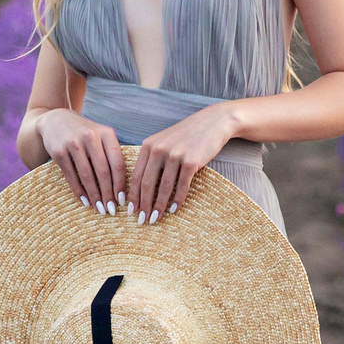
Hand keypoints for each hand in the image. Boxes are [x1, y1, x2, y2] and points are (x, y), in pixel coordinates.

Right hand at [35, 107, 126, 211]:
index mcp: (106, 133)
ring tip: (99, 209)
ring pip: (87, 175)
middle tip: (111, 210)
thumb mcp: (101, 137)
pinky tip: (85, 201)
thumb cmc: (85, 134)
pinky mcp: (59, 151)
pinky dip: (79, 191)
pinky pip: (71, 176)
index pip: (118, 163)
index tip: (123, 200)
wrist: (56, 120)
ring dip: (94, 195)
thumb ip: (112, 155)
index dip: (121, 184)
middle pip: (103, 171)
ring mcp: (73, 143)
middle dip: (108, 194)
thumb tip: (124, 188)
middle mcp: (91, 136)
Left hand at [129, 103, 238, 220]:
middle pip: (147, 183)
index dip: (133, 195)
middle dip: (143, 205)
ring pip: (164, 187)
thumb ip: (152, 159)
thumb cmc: (187, 136)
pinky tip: (174, 209)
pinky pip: (181, 185)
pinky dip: (177, 199)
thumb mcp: (164, 142)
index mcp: (148, 146)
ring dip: (159, 206)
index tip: (131, 210)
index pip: (137, 176)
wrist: (212, 123)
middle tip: (142, 220)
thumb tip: (142, 188)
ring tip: (155, 218)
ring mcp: (175, 155)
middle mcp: (159, 149)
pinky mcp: (190, 161)